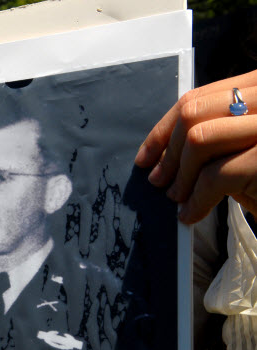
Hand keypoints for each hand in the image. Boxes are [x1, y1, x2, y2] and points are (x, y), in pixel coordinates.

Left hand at [134, 70, 256, 223]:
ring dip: (181, 175)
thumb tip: (160, 149)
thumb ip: (212, 135)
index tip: (147, 156)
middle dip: (168, 152)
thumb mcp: (240, 147)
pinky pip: (216, 176)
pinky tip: (191, 215)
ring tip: (177, 198)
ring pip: (199, 139)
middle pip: (194, 113)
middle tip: (158, 180)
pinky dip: (196, 200)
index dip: (164, 129)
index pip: (198, 98)